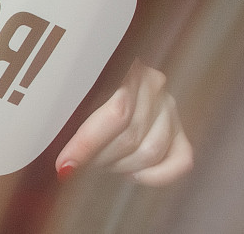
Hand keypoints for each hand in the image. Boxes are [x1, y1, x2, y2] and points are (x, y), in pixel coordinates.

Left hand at [56, 59, 192, 185]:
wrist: (99, 79)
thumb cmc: (76, 88)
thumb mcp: (69, 91)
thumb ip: (66, 113)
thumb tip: (62, 157)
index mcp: (124, 67)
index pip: (114, 114)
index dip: (88, 144)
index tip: (65, 164)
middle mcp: (152, 84)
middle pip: (130, 136)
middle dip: (99, 157)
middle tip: (77, 164)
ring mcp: (168, 106)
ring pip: (150, 150)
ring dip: (120, 165)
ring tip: (99, 163)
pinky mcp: (180, 129)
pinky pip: (181, 161)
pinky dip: (156, 175)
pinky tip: (133, 174)